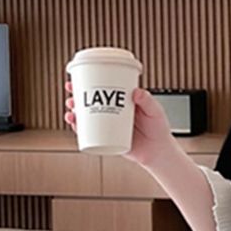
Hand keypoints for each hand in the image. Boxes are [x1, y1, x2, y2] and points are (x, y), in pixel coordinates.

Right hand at [63, 80, 178, 168]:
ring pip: (86, 118)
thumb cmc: (159, 129)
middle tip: (70, 93)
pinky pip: (89, 135)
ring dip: (74, 113)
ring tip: (71, 111)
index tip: (76, 77)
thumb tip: (136, 92)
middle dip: (75, 96)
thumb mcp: (155, 111)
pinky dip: (79, 130)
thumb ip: (147, 101)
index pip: (100, 88)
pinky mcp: (108, 140)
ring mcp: (108, 127)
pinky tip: (74, 125)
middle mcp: (111, 113)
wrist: (160, 152)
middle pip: (88, 101)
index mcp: (120, 101)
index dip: (86, 82)